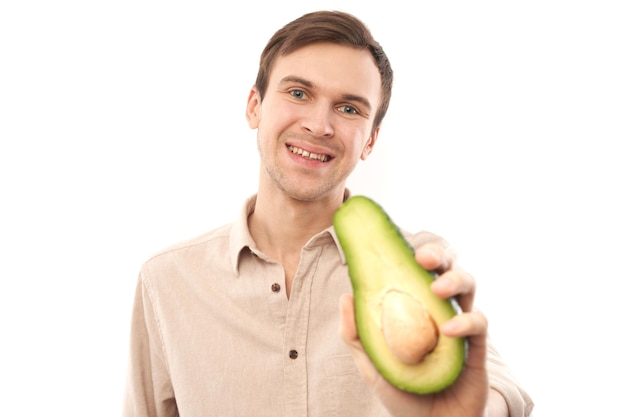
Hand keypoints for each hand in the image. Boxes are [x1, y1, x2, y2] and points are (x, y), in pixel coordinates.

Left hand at [339, 242, 494, 416]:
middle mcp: (439, 307)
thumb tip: (345, 296)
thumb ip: (357, 333)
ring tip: (437, 288)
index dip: (412, 250)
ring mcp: (460, 323)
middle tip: (423, 258)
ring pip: (468, 284)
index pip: (417, 268)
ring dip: (454, 280)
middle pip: (447, 265)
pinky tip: (448, 330)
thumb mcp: (372, 364)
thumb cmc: (402, 390)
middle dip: (439, 253)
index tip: (398, 245)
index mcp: (415, 304)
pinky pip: (478, 322)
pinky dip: (466, 321)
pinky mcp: (477, 346)